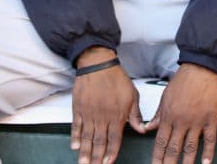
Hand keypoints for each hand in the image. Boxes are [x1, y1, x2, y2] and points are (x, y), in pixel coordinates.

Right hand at [71, 47, 144, 163]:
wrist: (98, 63)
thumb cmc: (116, 77)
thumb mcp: (132, 95)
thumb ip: (135, 114)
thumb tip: (141, 130)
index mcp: (117, 115)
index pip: (114, 139)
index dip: (111, 153)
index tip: (108, 163)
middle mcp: (102, 116)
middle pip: (99, 141)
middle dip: (96, 157)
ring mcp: (89, 112)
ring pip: (87, 136)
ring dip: (85, 151)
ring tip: (83, 163)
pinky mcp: (79, 107)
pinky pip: (76, 125)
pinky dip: (75, 136)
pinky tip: (74, 146)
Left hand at [145, 63, 216, 163]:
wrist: (201, 69)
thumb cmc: (183, 81)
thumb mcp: (165, 96)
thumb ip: (158, 114)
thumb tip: (149, 128)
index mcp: (168, 115)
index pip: (161, 141)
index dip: (157, 156)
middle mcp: (181, 121)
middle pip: (174, 148)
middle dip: (169, 163)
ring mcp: (197, 121)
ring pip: (191, 147)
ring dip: (187, 162)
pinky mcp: (210, 119)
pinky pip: (210, 139)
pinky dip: (208, 153)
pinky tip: (205, 163)